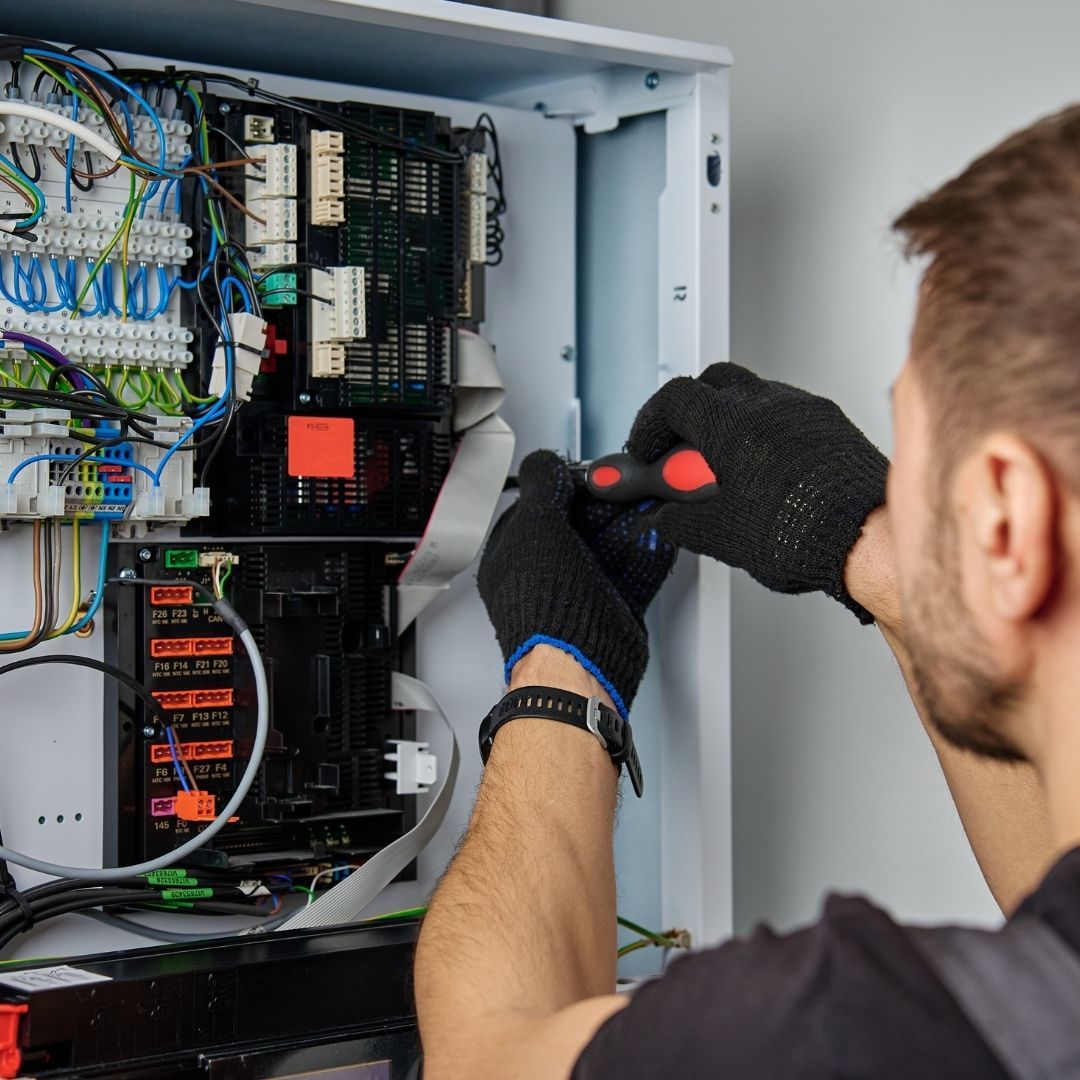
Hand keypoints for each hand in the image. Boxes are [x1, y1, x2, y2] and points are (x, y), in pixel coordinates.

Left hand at [477, 450, 675, 715]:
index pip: (536, 506)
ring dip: (631, 523)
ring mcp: (579, 592)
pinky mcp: (612, 609)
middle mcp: (544, 574)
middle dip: (605, 504)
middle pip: (578, 525)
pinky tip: (658, 534)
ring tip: (647, 502)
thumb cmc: (545, 606)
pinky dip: (649, 552)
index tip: (588, 473)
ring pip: (609, 547)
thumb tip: (545, 462)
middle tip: (624, 486)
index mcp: (512, 556)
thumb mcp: (535, 525)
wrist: (578, 664)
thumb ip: (542, 486)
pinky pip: (633, 570)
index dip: (563, 485)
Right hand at [627, 363, 887, 623]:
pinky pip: (787, 410)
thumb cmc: (803, 533)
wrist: (866, 540)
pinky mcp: (831, 423)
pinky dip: (765, 430)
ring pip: (753, 393)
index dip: (651, 424)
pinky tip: (764, 469)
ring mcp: (804, 410)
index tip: (646, 449)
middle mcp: (768, 405)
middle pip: (712, 383)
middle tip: (681, 451)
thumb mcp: (720, 534)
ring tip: (724, 465)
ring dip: (729, 419)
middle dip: (688, 413)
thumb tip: (665, 519)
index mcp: (731, 425)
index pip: (674, 399)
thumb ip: (679, 520)